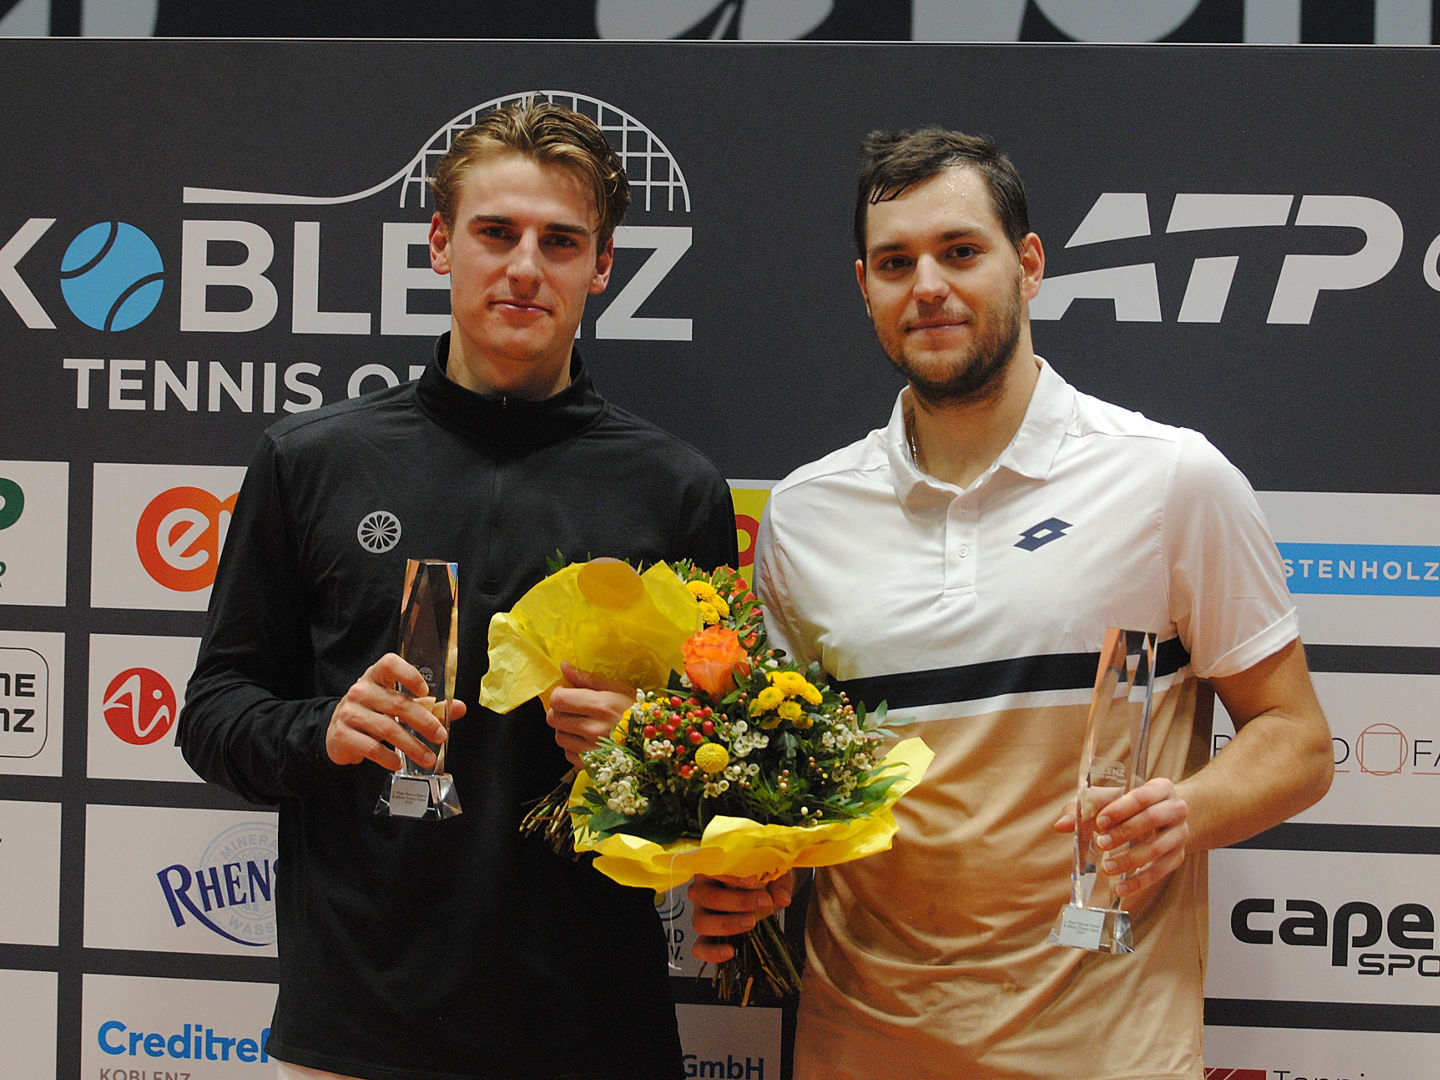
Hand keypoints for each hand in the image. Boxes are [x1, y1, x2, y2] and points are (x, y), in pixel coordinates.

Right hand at [325, 653, 464, 770]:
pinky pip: (371, 747)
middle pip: (397, 704)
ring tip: (428, 758)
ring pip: (387, 729)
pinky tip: (399, 763)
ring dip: (412, 746)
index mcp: (376, 676)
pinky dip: (388, 757)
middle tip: (441, 736)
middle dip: (424, 722)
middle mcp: (361, 690)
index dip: (408, 675)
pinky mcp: (343, 735)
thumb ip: (429, 705)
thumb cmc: (374, 712)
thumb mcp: (397, 703)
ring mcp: (350, 712)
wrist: (337, 731)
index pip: (390, 664)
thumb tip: (459, 708)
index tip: (425, 691)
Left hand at [545, 662, 634, 766]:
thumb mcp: (617, 689)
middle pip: (554, 718)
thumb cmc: (637, 711)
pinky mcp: (591, 766)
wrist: (655, 740)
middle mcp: (594, 729)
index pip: (558, 700)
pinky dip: (573, 747)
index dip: (559, 695)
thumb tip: (564, 667)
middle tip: (574, 709)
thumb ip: (587, 679)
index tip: (567, 694)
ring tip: (582, 725)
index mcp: (601, 705)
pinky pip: (568, 754)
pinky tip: (587, 740)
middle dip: (560, 711)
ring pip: (559, 737)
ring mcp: (592, 750)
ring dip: (566, 730)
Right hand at [688, 872, 793, 962]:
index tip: (753, 879)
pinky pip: (700, 948)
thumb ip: (778, 884)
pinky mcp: (705, 936)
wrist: (765, 893)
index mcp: (712, 870)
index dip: (731, 876)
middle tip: (764, 902)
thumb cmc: (763, 879)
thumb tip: (782, 898)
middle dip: (738, 901)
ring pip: (702, 922)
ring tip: (752, 923)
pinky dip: (712, 952)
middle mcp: (701, 891)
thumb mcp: (773, 875)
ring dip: (728, 924)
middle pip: (709, 897)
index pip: (714, 870)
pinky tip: (731, 951)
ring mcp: (701, 914)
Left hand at [1056, 777, 1188, 898]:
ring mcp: (1180, 834)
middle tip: (1101, 843)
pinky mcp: (1178, 856)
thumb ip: (1086, 807)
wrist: (1167, 816)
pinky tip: (1120, 888)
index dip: (1120, 809)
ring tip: (1107, 867)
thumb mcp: (1111, 799)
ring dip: (1130, 859)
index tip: (1099, 822)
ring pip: (1158, 848)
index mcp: (1160, 788)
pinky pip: (1161, 871)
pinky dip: (1139, 881)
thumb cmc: (1132, 804)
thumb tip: (1061, 825)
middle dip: (1124, 832)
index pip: (1141, 796)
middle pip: (1152, 819)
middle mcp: (1176, 808)